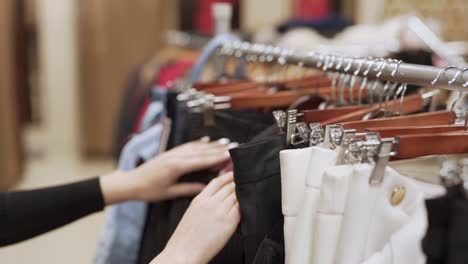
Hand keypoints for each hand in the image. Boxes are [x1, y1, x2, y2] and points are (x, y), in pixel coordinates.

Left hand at [100, 138, 231, 204]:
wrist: (132, 182)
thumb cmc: (149, 190)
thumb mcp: (169, 193)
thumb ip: (188, 189)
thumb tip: (206, 188)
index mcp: (177, 167)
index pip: (202, 160)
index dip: (217, 157)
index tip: (230, 155)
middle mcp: (177, 157)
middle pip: (202, 151)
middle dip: (218, 149)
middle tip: (233, 146)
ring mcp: (173, 153)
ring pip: (196, 147)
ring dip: (211, 144)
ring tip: (224, 142)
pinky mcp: (170, 153)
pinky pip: (187, 145)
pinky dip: (198, 143)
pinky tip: (206, 141)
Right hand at [152, 172, 240, 263]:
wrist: (183, 252)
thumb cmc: (185, 238)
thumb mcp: (191, 213)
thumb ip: (204, 203)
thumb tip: (217, 198)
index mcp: (200, 199)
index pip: (217, 181)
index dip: (228, 176)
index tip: (234, 174)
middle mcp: (211, 202)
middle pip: (229, 186)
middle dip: (238, 183)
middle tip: (246, 181)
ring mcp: (220, 211)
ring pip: (236, 196)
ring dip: (243, 193)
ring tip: (250, 192)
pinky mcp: (229, 222)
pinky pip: (241, 209)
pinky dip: (245, 206)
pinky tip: (248, 206)